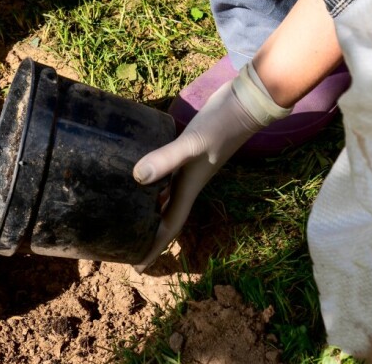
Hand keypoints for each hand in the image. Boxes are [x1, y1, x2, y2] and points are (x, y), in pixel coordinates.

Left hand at [131, 62, 291, 272]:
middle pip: (165, 217)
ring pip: (165, 198)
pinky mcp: (187, 151)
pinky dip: (153, 183)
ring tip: (127, 218)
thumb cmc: (222, 125)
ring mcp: (188, 168)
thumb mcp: (192, 144)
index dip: (153, 248)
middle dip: (148, 234)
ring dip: (149, 210)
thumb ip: (166, 159)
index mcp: (188, 189)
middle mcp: (188, 183)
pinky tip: (140, 178)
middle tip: (124, 245)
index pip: (168, 227)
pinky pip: (166, 176)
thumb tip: (138, 178)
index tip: (138, 268)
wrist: (246, 103)